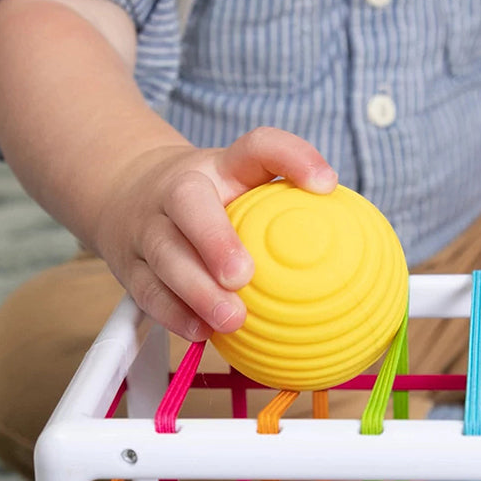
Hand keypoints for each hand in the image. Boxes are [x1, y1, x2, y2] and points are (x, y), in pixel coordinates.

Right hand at [95, 127, 337, 340]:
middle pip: (189, 204)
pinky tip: (201, 334)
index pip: (257, 147)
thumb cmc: (208, 202)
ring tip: (231, 319)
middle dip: (215, 240)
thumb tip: (356, 258)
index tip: (327, 185)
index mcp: (218, 167)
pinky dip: (174, 314)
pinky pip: (148, 292)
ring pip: (164, 255)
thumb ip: (289, 211)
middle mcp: (175, 189)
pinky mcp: (128, 265)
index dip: (293, 157)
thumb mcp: (243, 188)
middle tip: (243, 276)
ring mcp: (146, 228)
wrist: (124, 193)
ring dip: (196, 290)